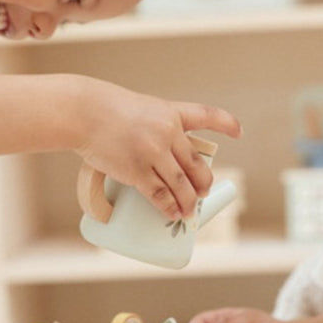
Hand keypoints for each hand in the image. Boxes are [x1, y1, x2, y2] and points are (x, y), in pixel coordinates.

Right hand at [74, 81, 240, 219]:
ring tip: (189, 212)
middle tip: (203, 192)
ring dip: (188, 202)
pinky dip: (168, 207)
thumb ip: (157, 129)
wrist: (83, 112)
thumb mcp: (142, 109)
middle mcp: (168, 132)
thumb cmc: (107, 109)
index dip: (227, 124)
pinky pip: (159, 194)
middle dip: (203, 182)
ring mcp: (153, 152)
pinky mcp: (136, 171)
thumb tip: (163, 162)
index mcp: (171, 112)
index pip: (207, 115)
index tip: (239, 132)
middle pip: (196, 164)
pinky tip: (172, 213)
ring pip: (181, 184)